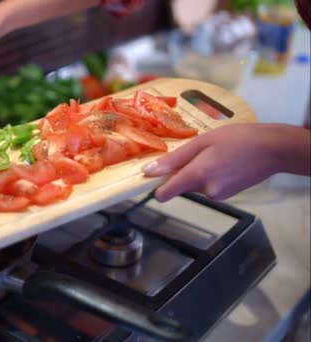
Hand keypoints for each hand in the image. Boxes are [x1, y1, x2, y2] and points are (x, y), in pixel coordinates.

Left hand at [142, 123, 308, 201]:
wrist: (273, 149)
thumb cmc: (238, 139)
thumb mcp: (202, 142)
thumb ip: (174, 159)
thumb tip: (149, 171)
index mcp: (196, 176)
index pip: (163, 194)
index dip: (156, 186)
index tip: (155, 175)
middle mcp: (205, 190)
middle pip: (180, 185)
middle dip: (183, 171)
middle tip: (198, 151)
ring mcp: (217, 195)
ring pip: (194, 184)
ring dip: (198, 171)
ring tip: (215, 154)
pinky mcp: (227, 195)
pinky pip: (208, 185)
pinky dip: (210, 175)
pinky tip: (224, 161)